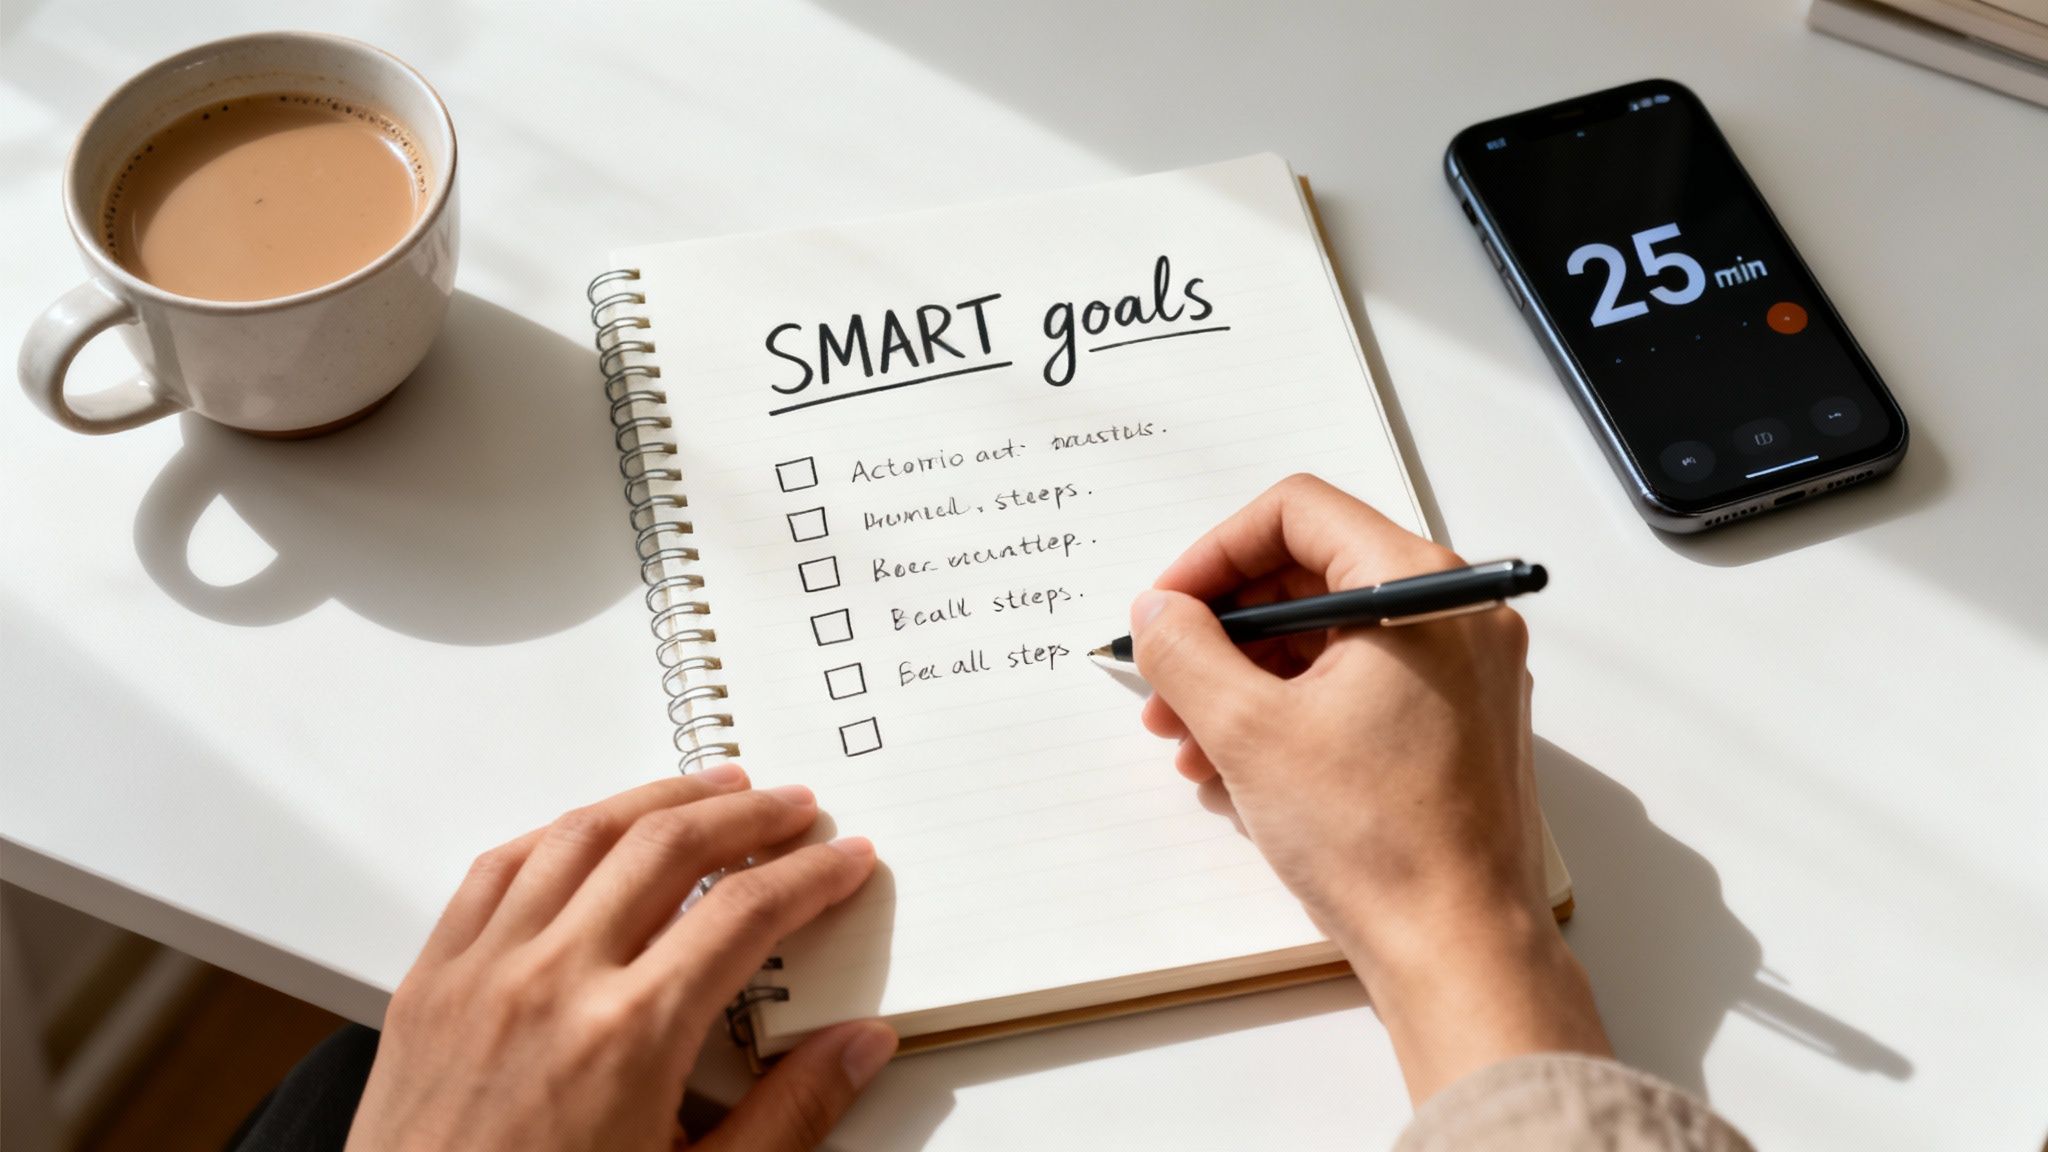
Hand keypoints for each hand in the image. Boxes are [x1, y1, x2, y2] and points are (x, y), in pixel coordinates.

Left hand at [347, 766, 895, 1151]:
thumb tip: (858, 1047)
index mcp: (629, 1036)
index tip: (844, 860)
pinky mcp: (430, 980)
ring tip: (709, 789)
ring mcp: (483, 971)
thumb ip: (789, 1116)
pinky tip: (591, 828)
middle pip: (669, 847)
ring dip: (657, 798)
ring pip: (582, 834)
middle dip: (746, 815)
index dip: (812, 875)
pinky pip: (496, 869)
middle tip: (792, 808)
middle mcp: (553, 982)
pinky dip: (558, 831)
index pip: (746, 914)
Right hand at [1132, 474, 1608, 1101]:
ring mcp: (1465, 674)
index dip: (1214, 554)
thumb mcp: (1249, 731)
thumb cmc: (1380, 842)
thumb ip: (1187, 651)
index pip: (1298, 514)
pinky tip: (1236, 769)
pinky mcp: (1457, 726)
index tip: (1167, 607)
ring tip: (1188, 740)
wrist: (1459, 950)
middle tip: (1164, 680)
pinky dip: (1294, 712)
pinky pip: (1360, 689)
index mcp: (1420, 589)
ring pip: (1331, 640)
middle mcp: (1457, 616)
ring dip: (1248, 679)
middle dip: (1224, 629)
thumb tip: (1158, 612)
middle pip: (1312, 577)